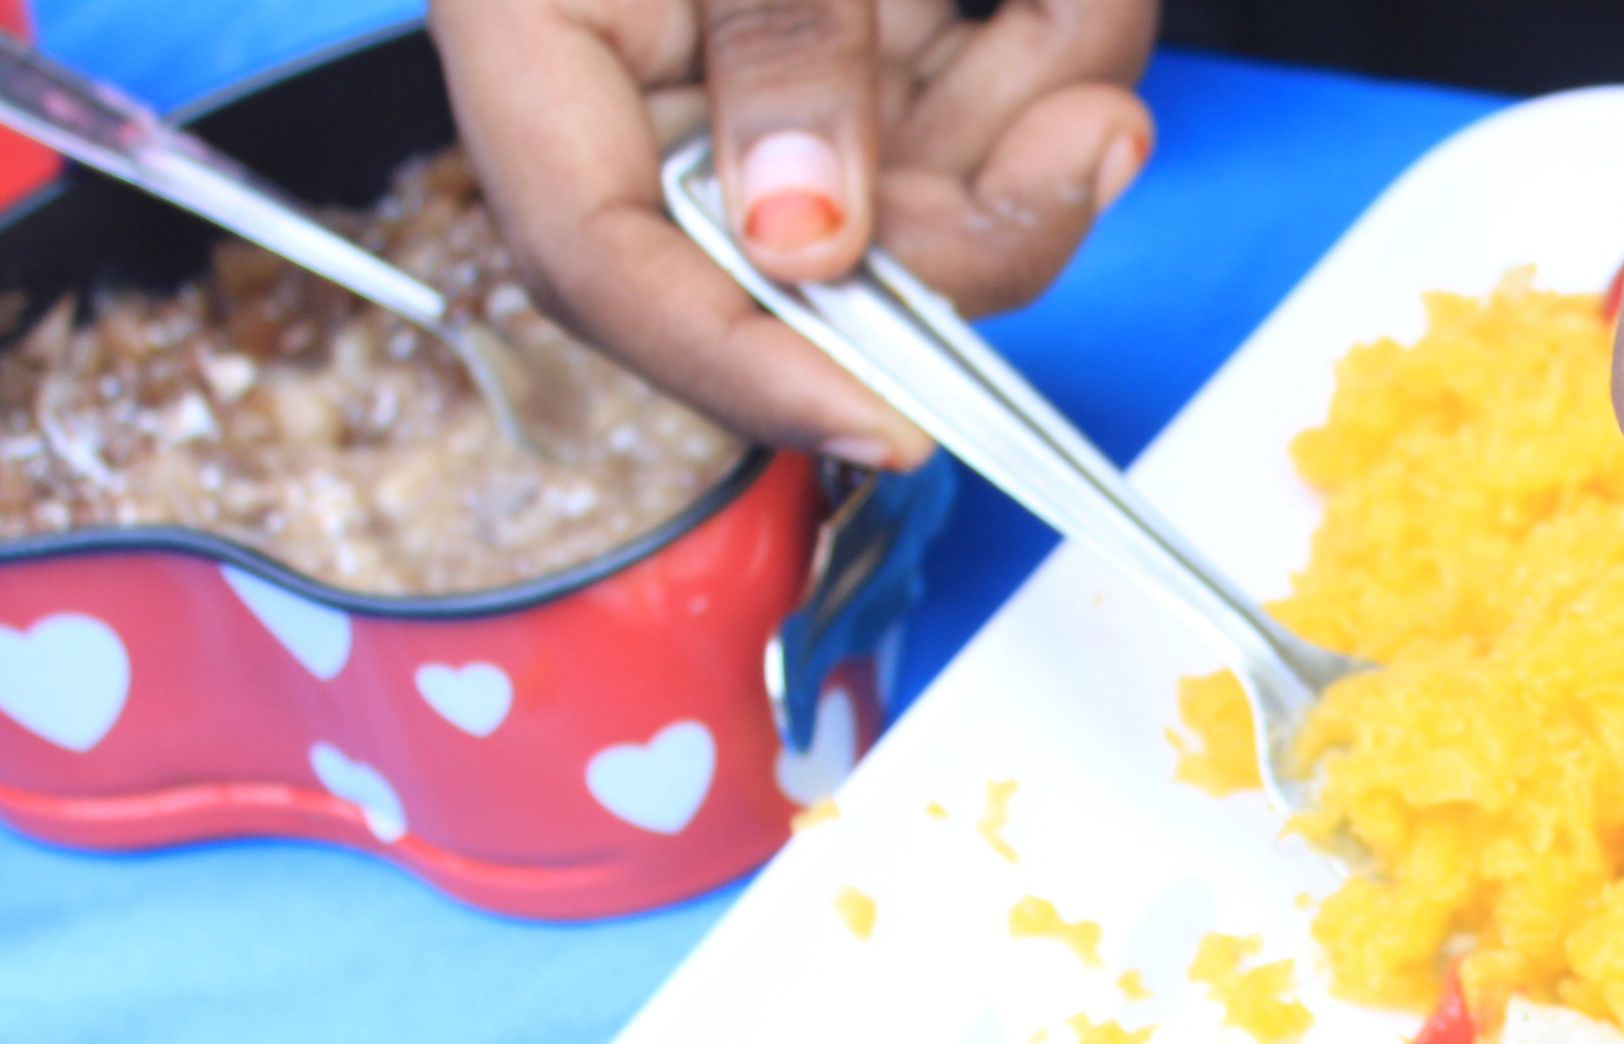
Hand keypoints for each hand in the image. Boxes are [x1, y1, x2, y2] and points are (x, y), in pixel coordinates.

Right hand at [431, 0, 1158, 463]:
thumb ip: (781, 33)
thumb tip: (802, 237)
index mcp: (539, 14)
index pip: (601, 254)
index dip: (736, 361)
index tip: (887, 421)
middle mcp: (656, 49)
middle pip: (801, 258)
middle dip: (970, 223)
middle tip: (1084, 149)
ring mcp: (785, 43)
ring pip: (930, 190)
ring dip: (1044, 120)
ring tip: (1075, 15)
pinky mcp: (899, 19)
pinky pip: (996, 99)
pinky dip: (1062, 47)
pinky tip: (1073, 0)